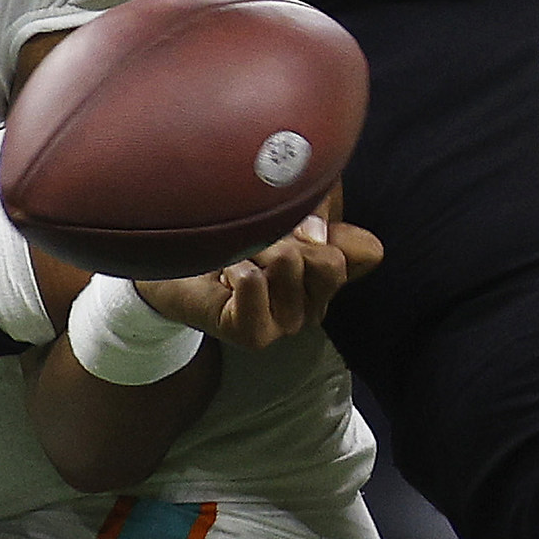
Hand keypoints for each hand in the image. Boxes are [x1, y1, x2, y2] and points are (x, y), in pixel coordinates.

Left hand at [135, 215, 383, 352]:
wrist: (171, 261)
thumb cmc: (227, 229)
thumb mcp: (281, 204)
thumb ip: (316, 206)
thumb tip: (319, 237)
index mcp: (329, 274)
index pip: (368, 252)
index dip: (329, 222)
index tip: (290, 218)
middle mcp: (317, 304)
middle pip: (331, 260)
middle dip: (287, 234)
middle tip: (255, 238)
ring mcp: (288, 324)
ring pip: (290, 264)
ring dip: (253, 246)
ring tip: (235, 256)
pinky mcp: (255, 335)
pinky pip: (254, 283)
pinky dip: (233, 266)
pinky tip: (224, 275)